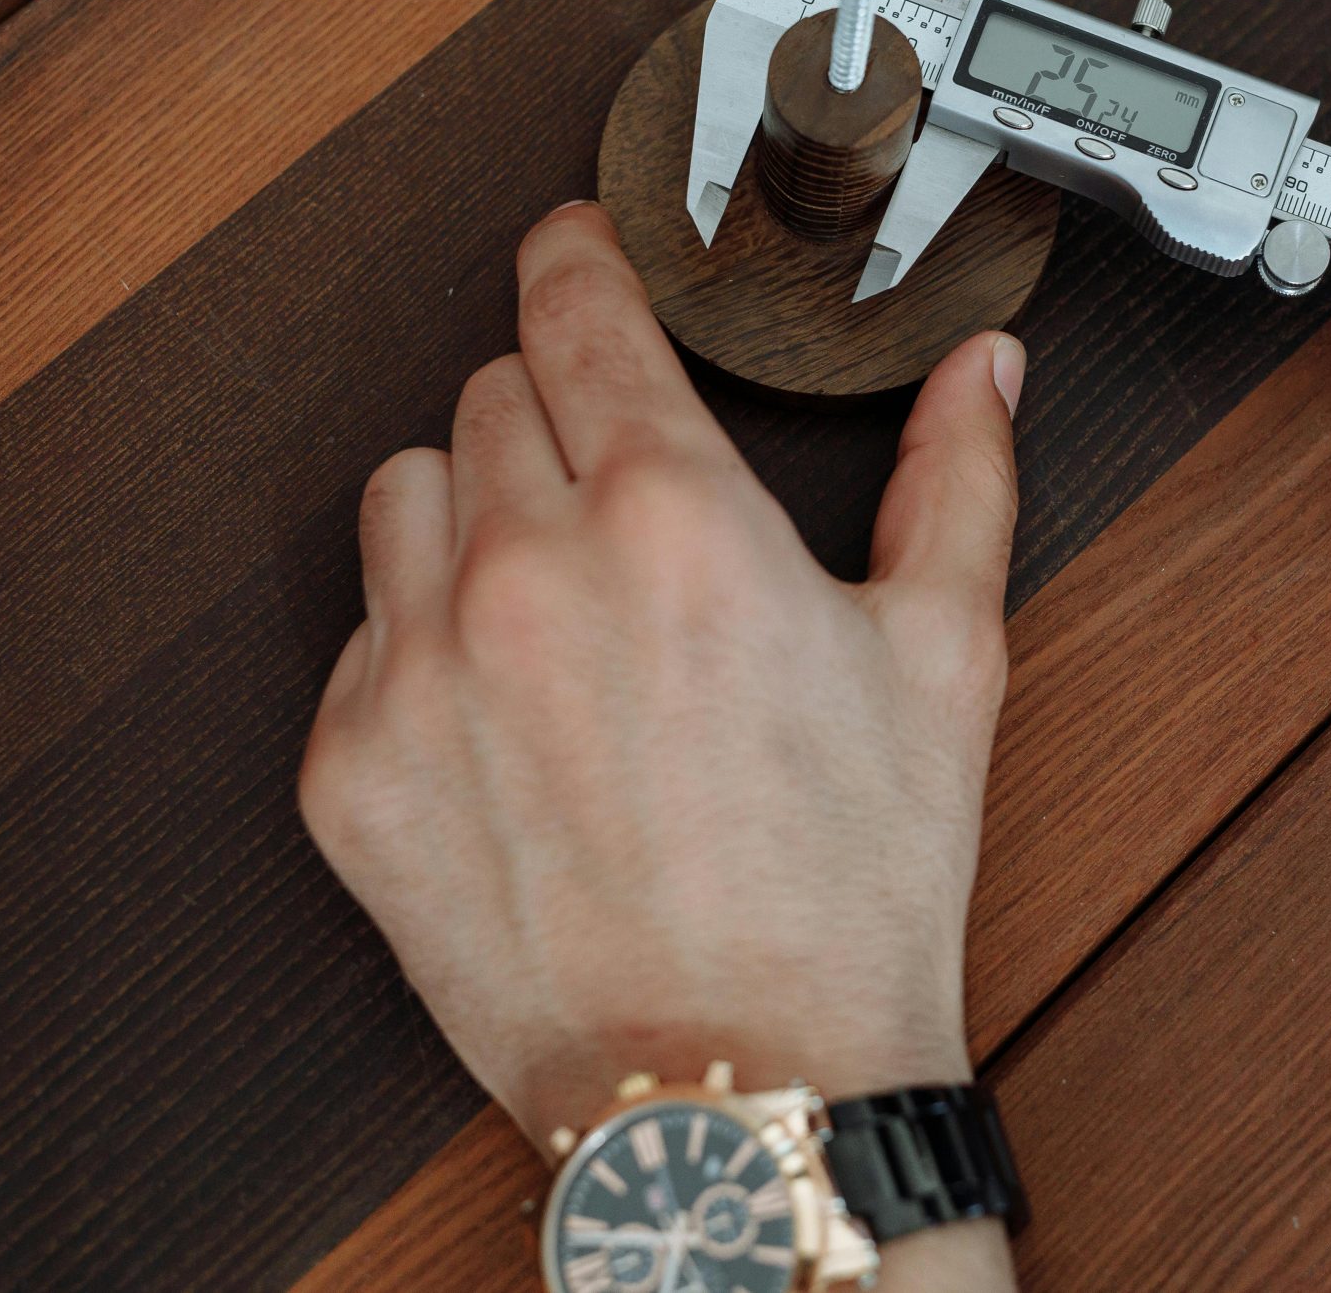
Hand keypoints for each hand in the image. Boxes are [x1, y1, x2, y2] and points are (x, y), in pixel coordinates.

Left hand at [298, 205, 1024, 1280]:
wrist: (744, 1083)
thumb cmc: (849, 891)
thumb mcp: (944, 664)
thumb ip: (957, 483)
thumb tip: (980, 374)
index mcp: (672, 515)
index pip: (575, 305)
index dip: (575, 254)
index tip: (573, 246)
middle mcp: (525, 569)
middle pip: (489, 393)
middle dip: (554, 413)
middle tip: (617, 491)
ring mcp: (419, 669)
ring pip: (401, 494)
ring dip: (470, 511)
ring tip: (556, 603)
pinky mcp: (350, 769)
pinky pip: (356, 635)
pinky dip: (420, 644)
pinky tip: (508, 716)